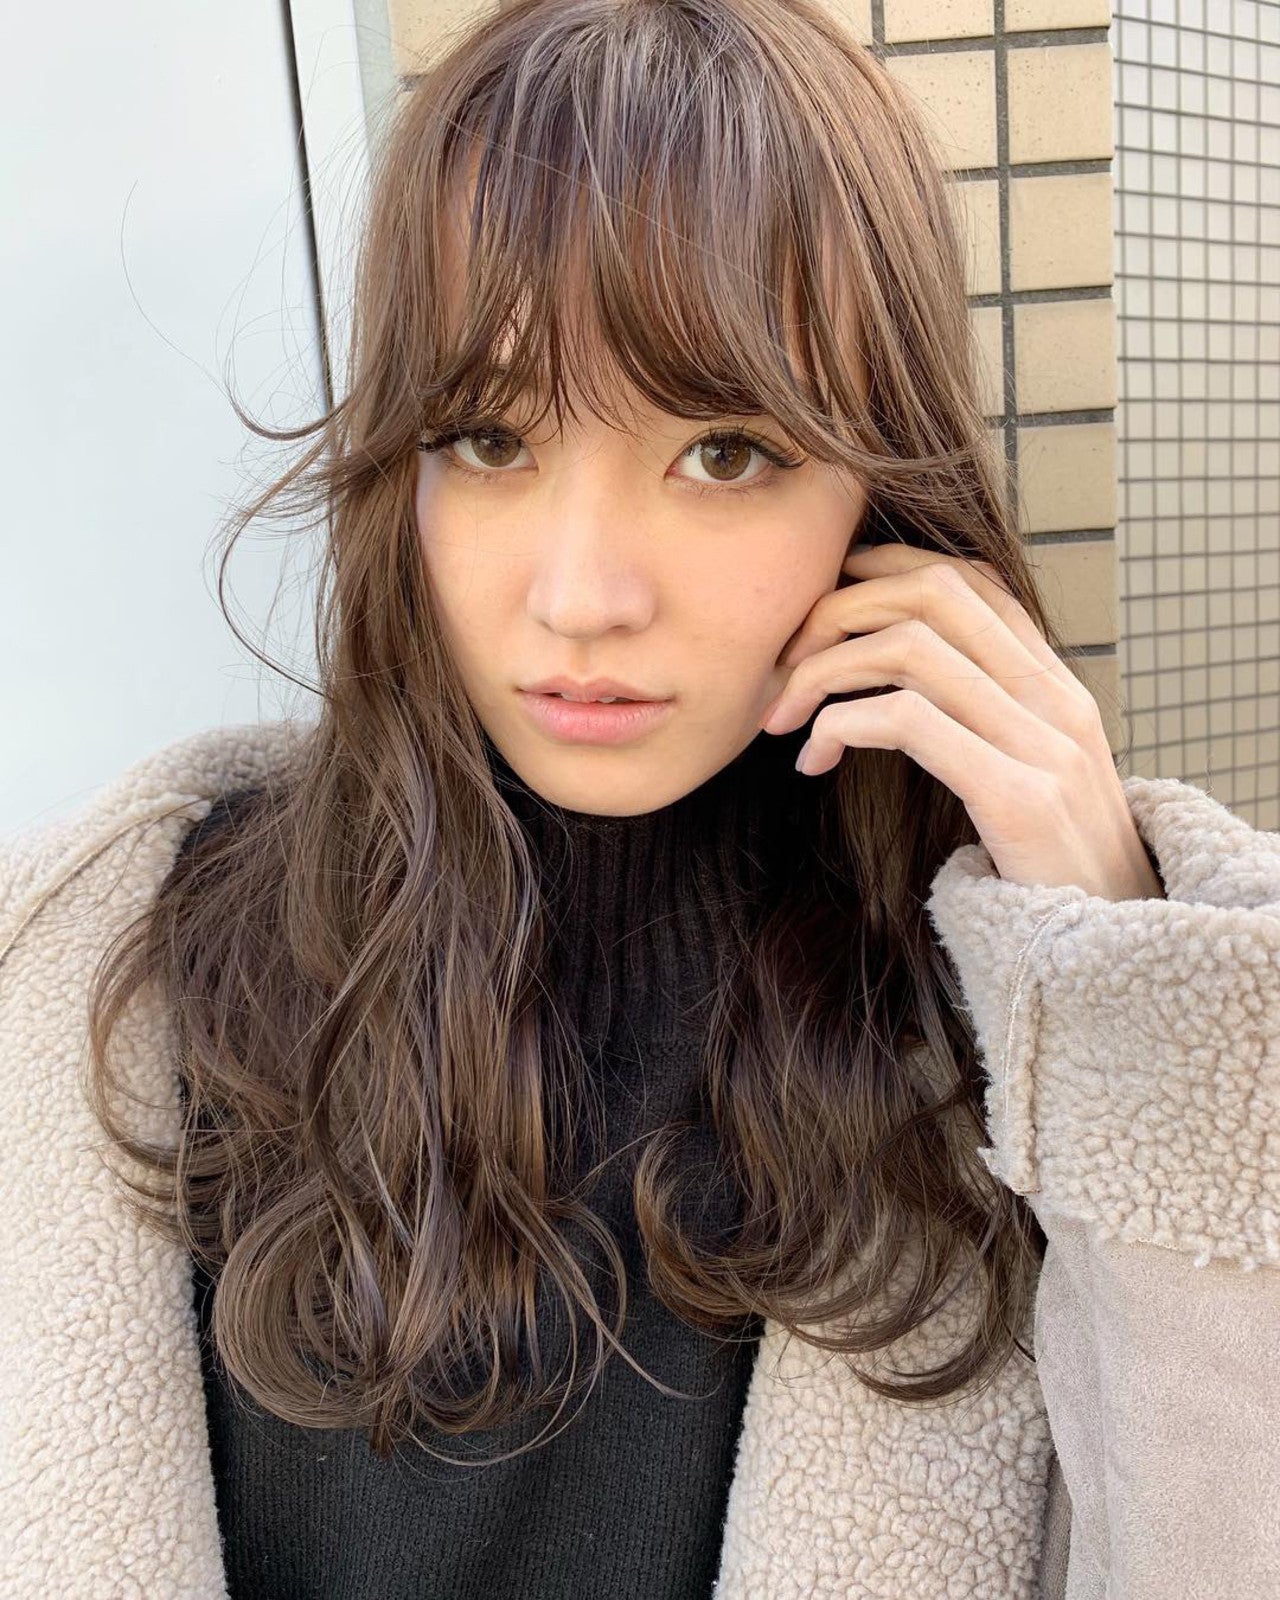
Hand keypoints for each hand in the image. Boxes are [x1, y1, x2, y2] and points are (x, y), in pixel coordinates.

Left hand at [759, 541, 1165, 901]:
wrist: (1119, 950)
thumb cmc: (1057, 873)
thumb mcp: (1034, 779)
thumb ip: (988, 726)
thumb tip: (903, 692)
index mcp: (1057, 688)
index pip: (972, 582)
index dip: (889, 569)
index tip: (826, 596)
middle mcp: (1055, 700)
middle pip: (933, 595)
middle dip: (840, 609)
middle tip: (785, 659)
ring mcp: (1042, 745)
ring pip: (910, 648)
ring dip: (823, 671)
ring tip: (783, 717)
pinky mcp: (1017, 796)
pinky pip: (907, 720)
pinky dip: (840, 727)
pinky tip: (813, 762)